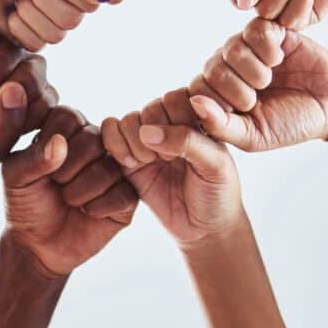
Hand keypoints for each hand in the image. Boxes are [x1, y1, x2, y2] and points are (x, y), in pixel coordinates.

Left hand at [0, 0, 99, 50]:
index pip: (90, 2)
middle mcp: (68, 7)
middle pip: (71, 21)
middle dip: (44, 1)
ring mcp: (50, 25)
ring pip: (55, 35)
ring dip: (30, 13)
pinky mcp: (30, 39)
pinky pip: (35, 44)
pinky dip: (18, 27)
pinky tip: (10, 12)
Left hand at [3, 106, 138, 277]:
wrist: (40, 244)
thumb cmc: (27, 203)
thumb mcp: (16, 178)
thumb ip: (32, 158)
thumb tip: (60, 144)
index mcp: (67, 129)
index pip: (68, 117)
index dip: (54, 142)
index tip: (41, 165)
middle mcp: (95, 143)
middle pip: (94, 139)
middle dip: (69, 168)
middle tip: (57, 185)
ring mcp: (115, 168)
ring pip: (111, 167)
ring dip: (82, 191)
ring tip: (69, 200)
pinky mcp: (128, 195)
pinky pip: (125, 194)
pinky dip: (99, 207)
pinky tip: (87, 212)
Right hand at [102, 90, 241, 246]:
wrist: (203, 228)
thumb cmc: (217, 193)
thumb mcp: (214, 166)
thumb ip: (188, 142)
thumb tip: (148, 131)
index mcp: (199, 117)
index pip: (177, 99)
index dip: (175, 122)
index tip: (187, 151)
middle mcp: (172, 123)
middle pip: (150, 108)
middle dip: (155, 135)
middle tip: (166, 160)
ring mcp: (150, 139)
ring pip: (128, 120)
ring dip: (134, 142)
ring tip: (148, 163)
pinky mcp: (129, 156)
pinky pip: (110, 135)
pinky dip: (114, 145)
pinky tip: (130, 163)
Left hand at [187, 18, 327, 151]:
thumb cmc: (290, 124)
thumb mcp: (254, 136)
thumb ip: (221, 125)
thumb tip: (195, 103)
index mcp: (218, 95)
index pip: (197, 90)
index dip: (220, 101)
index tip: (246, 110)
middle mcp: (227, 68)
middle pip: (212, 68)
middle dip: (239, 87)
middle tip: (261, 93)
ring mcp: (246, 48)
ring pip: (232, 48)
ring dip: (255, 69)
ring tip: (270, 77)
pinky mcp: (268, 31)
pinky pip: (255, 31)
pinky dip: (268, 48)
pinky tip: (279, 58)